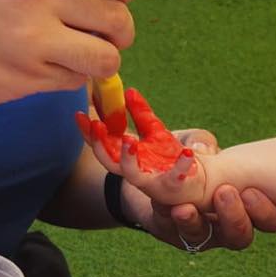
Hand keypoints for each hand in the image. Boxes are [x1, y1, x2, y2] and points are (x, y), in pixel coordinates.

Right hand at [0, 0, 134, 112]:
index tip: (112, 1)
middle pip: (116, 17)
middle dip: (117, 32)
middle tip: (100, 36)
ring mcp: (34, 36)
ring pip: (105, 56)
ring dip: (100, 61)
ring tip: (78, 56)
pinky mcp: (27, 76)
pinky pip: (76, 80)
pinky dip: (69, 78)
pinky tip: (43, 68)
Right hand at [79, 90, 212, 207]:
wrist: (196, 181)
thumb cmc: (170, 157)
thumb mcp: (155, 131)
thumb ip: (141, 113)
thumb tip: (129, 91)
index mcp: (127, 156)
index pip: (103, 143)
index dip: (89, 131)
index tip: (79, 114)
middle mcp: (134, 170)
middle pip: (108, 160)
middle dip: (100, 144)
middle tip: (96, 125)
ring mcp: (152, 180)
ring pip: (132, 174)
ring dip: (127, 158)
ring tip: (129, 139)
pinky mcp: (173, 185)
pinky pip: (175, 177)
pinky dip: (181, 165)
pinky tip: (187, 152)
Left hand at [137, 129, 275, 251]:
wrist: (149, 171)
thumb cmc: (186, 156)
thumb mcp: (193, 141)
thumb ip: (200, 139)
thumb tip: (203, 147)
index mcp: (245, 203)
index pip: (268, 218)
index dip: (265, 211)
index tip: (251, 191)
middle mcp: (226, 224)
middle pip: (242, 237)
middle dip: (235, 218)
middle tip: (224, 193)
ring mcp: (199, 232)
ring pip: (204, 239)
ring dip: (197, 222)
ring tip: (186, 208)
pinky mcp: (172, 233)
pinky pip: (174, 230)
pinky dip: (171, 217)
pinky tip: (169, 206)